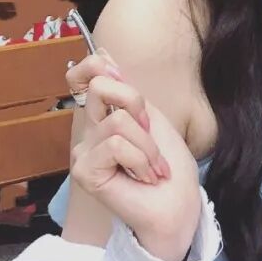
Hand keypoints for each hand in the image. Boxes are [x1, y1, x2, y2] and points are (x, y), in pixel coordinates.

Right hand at [66, 53, 201, 260]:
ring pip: (117, 120)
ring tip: (152, 168)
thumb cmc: (170, 168)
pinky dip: (141, 160)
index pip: (84, 73)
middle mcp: (89, 132)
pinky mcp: (84, 170)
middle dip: (138, 107)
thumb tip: (103, 54)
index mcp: (104, 117)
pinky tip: (143, 178)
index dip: (104, 70)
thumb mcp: (152, 118)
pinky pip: (116, 144)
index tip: (134, 99)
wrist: (177, 206)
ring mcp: (84, 152)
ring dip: (147, 145)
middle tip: (151, 136)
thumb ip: (126, 92)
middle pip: (101, 86)